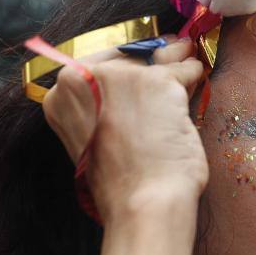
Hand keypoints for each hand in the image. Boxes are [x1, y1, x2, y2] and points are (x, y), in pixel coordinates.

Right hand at [41, 37, 207, 223]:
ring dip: (178, 63)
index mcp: (59, 95)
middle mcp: (82, 78)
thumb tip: (142, 72)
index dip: (124, 60)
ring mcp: (119, 76)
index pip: (97, 63)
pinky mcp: (155, 80)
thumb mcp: (99, 136)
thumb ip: (109, 104)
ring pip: (157, 61)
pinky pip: (184, 70)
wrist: (142, 204)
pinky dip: (193, 77)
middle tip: (176, 50)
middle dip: (155, 56)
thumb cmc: (123, 183)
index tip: (143, 55)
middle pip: (127, 57)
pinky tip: (196, 83)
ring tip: (189, 61)